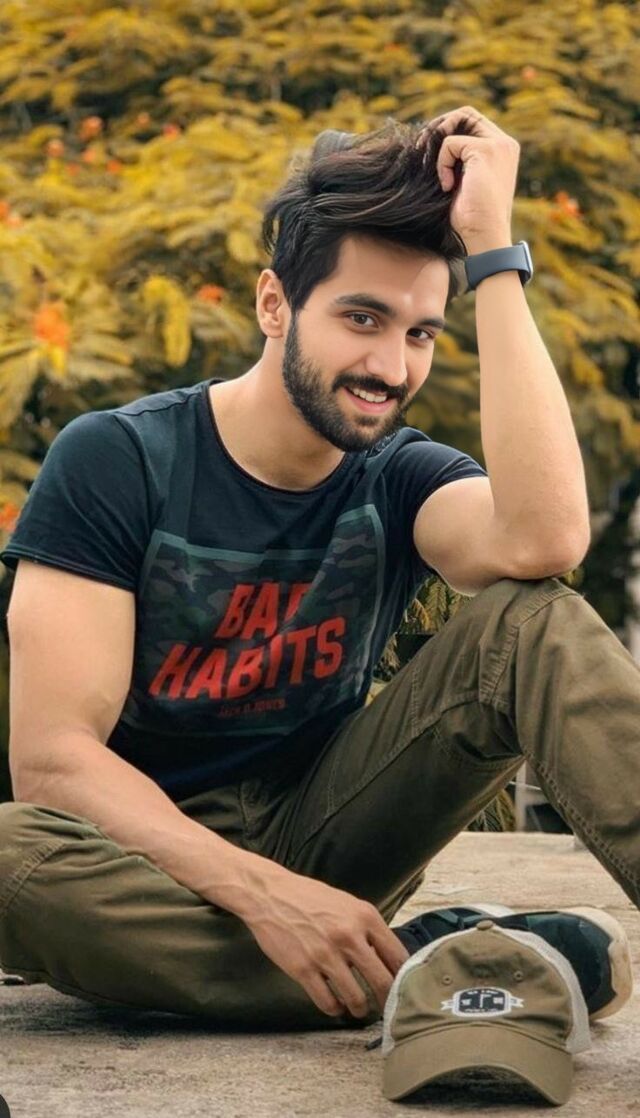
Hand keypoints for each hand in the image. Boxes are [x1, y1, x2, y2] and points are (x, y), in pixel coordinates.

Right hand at [239, 863, 409, 1018]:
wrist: (269, 894)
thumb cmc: (310, 898)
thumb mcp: (347, 904)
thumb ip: (368, 928)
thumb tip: (389, 957)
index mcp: (365, 916)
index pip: (398, 956)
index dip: (405, 978)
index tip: (404, 989)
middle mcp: (349, 935)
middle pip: (382, 982)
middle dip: (387, 1000)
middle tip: (386, 1008)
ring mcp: (325, 954)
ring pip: (356, 998)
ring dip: (360, 1009)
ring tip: (358, 1008)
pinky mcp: (303, 969)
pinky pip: (327, 1002)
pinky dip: (335, 1009)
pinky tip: (335, 1005)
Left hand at [416, 105, 519, 252]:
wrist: (484, 237)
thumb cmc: (471, 219)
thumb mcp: (463, 183)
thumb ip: (457, 161)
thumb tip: (427, 144)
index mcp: (502, 150)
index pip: (472, 122)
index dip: (447, 130)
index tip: (429, 151)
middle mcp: (504, 144)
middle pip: (465, 114)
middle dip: (439, 127)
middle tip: (421, 148)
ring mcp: (497, 145)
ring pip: (458, 120)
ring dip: (437, 139)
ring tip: (430, 166)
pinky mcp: (485, 151)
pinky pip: (450, 143)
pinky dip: (441, 163)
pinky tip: (447, 185)